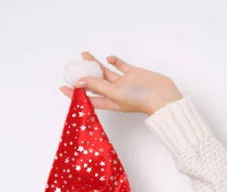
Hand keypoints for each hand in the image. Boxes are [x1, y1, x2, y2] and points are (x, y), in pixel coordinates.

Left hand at [59, 51, 183, 115]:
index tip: (63, 88)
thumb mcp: (115, 94)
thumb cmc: (141, 100)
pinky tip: (109, 58)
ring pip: (106, 73)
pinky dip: (115, 62)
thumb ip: (98, 86)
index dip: (75, 94)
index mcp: (111, 102)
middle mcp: (116, 93)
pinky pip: (121, 67)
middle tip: (73, 67)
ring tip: (85, 55)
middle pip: (95, 84)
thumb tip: (79, 82)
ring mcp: (125, 83)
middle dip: (84, 76)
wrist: (163, 96)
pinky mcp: (133, 74)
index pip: (89, 98)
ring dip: (96, 65)